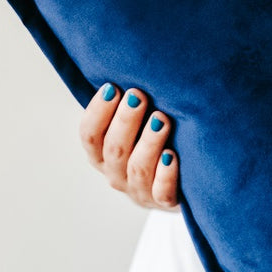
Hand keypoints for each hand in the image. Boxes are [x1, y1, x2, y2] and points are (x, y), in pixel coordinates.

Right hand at [80, 83, 180, 210]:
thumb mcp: (134, 130)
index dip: (98, 112)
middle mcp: (116, 175)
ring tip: (161, 119)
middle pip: (114, 149)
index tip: (112, 87)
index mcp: (102, 156)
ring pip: (138, 168)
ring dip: (148, 142)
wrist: (181, 188)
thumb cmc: (153, 146)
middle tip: (138, 96)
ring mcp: (139, 191)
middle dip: (125, 121)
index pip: (89, 136)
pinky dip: (166, 175)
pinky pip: (162, 192)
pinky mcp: (164, 203)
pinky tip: (172, 156)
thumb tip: (129, 67)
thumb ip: (127, 108)